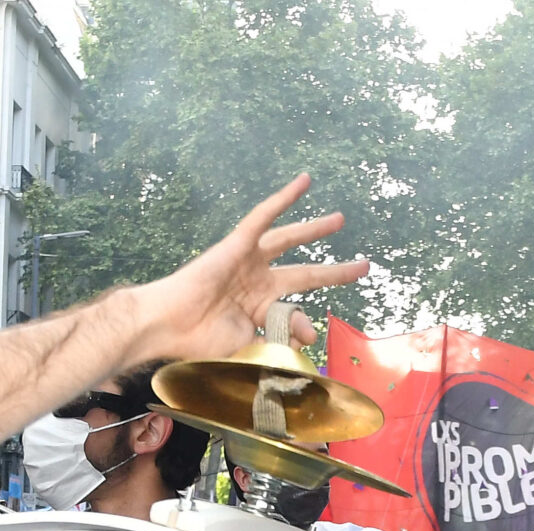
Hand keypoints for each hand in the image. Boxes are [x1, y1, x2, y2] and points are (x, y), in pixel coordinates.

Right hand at [132, 175, 368, 363]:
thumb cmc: (201, 341)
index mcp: (259, 310)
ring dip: (315, 230)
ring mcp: (248, 262)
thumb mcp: (250, 345)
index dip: (306, 325)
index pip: (295, 312)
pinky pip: (263, 217)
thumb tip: (312, 332)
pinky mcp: (236, 244)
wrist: (169, 326)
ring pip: (289, 241)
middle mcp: (257, 283)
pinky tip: (304, 183)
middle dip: (335, 271)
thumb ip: (281, 337)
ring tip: (340, 221)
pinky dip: (283, 200)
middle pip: (305, 273)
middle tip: (364, 266)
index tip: (311, 337)